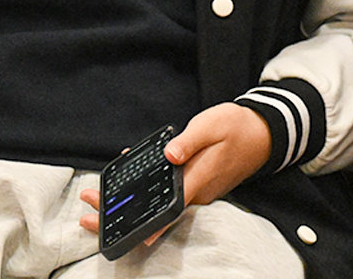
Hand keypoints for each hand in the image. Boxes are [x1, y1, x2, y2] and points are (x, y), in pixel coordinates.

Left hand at [78, 104, 273, 243]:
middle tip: (88, 210)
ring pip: (159, 205)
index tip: (115, 229)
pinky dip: (146, 192)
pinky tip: (129, 181)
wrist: (264, 133)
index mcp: (198, 179)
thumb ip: (189, 140)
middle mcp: (197, 192)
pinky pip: (168, 194)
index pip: (166, 208)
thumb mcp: (212, 124)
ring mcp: (198, 191)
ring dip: (129, 204)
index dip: (141, 222)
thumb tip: (168, 155)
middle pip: (156, 211)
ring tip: (98, 199)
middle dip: (120, 214)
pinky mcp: (198, 186)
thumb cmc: (238, 126)